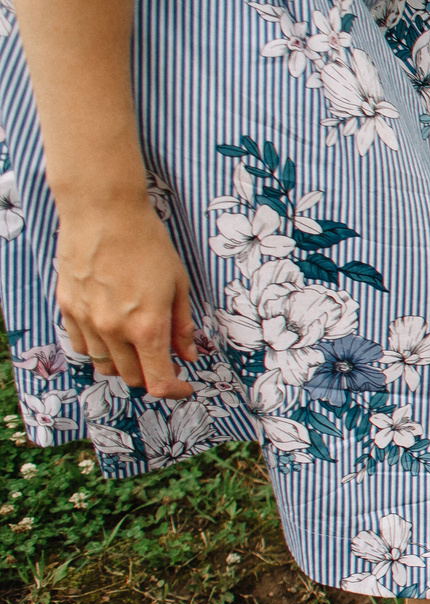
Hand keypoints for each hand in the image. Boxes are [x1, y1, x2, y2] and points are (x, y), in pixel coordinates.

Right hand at [54, 195, 196, 397]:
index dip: (174, 391)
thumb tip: (189, 356)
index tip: (184, 387)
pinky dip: (98, 349)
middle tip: (165, 360)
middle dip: (152, 376)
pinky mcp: (67, 308)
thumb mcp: (179, 285)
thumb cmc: (148, 243)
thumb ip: (183, 326)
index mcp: (147, 326)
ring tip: (138, 346)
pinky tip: (111, 334)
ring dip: (124, 365)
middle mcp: (112, 330)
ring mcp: (86, 320)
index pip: (158, 381)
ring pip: (104, 365)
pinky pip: (81, 346)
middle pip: (131, 377)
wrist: (104, 212)